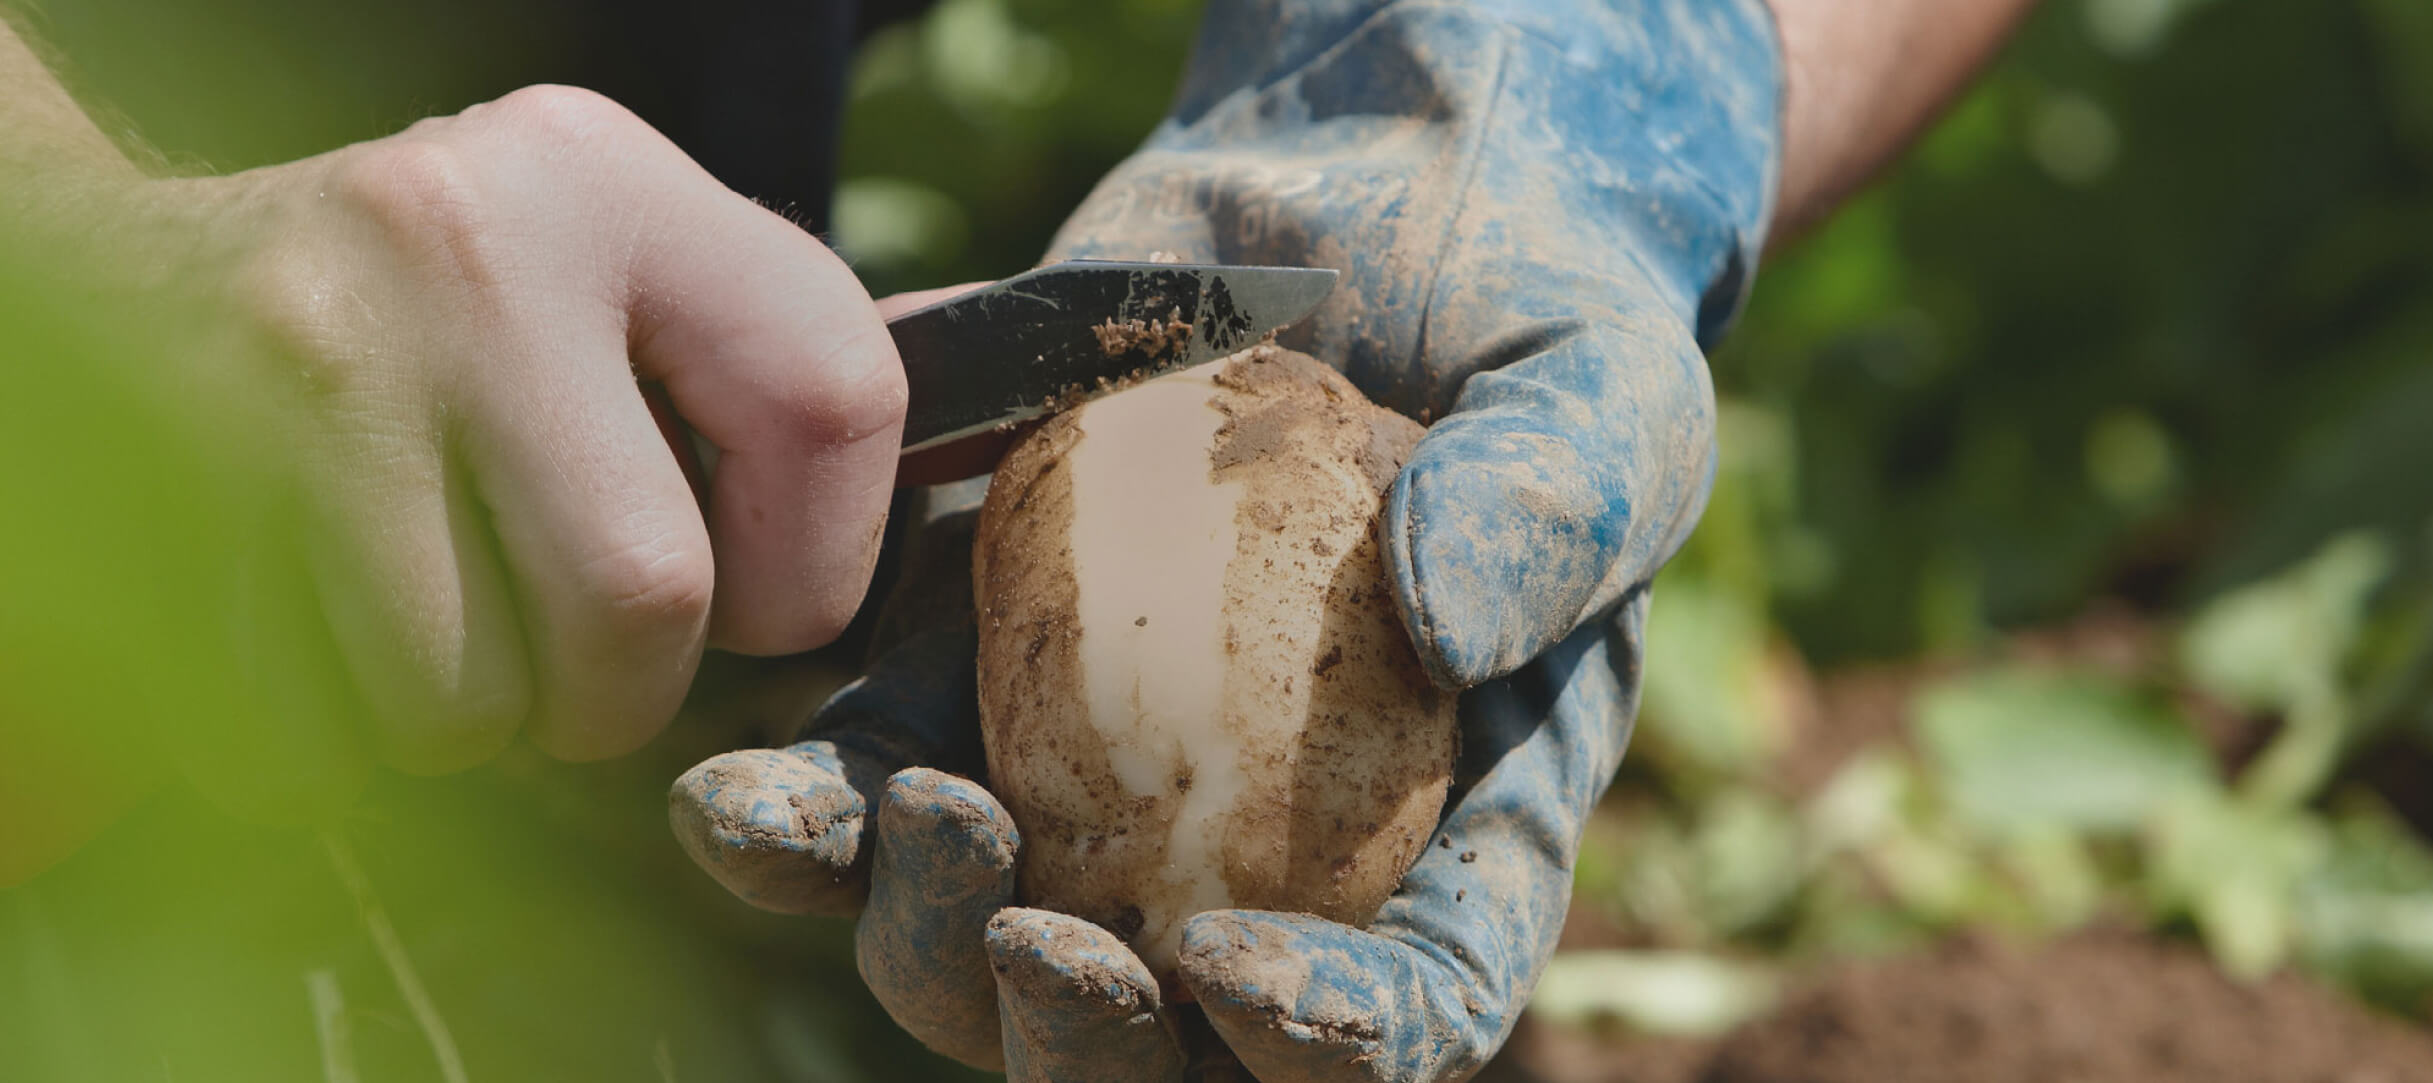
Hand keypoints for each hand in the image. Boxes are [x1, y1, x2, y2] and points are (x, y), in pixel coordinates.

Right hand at [180, 85, 905, 786]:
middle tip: (579, 662)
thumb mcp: (614, 273)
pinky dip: (344, 733)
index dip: (817, 563)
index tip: (753, 598)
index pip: (836, 403)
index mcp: (614, 181)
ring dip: (473, 721)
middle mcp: (467, 239)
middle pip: (643, 594)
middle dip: (622, 690)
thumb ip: (772, 367)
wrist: (131, 278)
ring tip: (443, 629)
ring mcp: (317, 353)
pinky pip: (318, 727)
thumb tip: (964, 468)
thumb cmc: (435, 311)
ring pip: (470, 692)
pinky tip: (329, 625)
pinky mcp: (192, 473)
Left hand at [672, 0, 1780, 1076]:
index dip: (1327, 1039)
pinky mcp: (977, 674)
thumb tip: (1444, 626)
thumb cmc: (1530, 309)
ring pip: (997, 953)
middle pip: (1177, 1034)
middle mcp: (1275, 839)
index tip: (1227, 965)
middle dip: (1089, 1038)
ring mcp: (1113, 772)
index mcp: (1453, 819)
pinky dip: (800, 822)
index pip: (1416, 996)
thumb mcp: (1603, 385)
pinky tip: (738, 800)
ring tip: (914, 818)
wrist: (1359, 200)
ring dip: (931, 940)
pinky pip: (872, 793)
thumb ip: (1555, 501)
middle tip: (1039, 946)